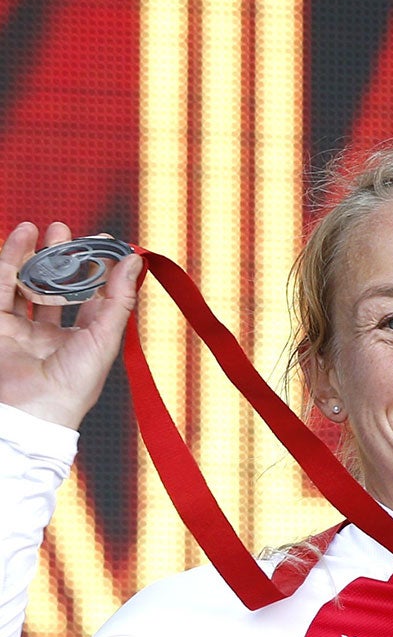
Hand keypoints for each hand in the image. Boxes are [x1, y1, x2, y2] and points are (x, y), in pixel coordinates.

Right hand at [0, 222, 142, 428]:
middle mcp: (52, 334)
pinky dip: (10, 260)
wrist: (30, 410)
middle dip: (61, 258)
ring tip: (43, 227)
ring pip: (27, 283)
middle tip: (65, 229)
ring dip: (34, 254)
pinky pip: (2, 286)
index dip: (98, 271)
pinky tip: (21, 235)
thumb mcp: (104, 337)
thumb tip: (135, 260)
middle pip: (56, 287)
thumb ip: (119, 298)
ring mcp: (21, 329)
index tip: (104, 243)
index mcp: (83, 340)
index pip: (93, 298)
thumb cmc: (75, 382)